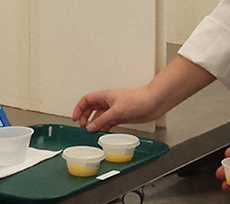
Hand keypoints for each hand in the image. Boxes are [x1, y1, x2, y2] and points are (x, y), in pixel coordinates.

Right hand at [72, 55, 215, 131]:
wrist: (153, 103)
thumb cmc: (138, 100)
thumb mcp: (116, 111)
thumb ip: (102, 120)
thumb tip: (91, 127)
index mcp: (105, 96)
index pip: (87, 100)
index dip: (79, 108)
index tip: (75, 118)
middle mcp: (109, 102)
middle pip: (91, 109)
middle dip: (85, 117)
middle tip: (82, 127)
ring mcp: (115, 110)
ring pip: (100, 117)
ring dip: (95, 124)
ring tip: (91, 133)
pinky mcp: (121, 117)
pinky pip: (108, 122)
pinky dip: (104, 127)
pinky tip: (102, 133)